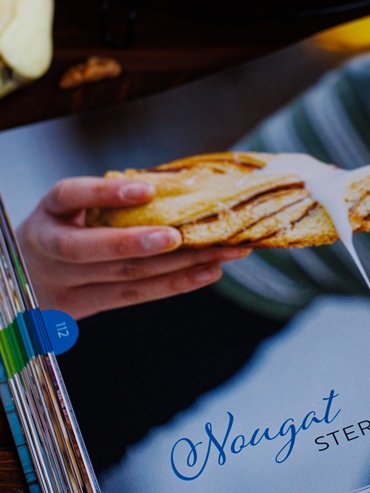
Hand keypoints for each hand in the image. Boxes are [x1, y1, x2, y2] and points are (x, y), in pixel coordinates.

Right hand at [16, 177, 250, 319]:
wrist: (26, 276)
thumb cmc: (66, 229)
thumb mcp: (72, 209)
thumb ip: (109, 200)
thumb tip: (178, 184)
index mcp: (50, 212)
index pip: (70, 195)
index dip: (105, 194)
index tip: (146, 189)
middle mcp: (49, 248)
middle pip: (91, 249)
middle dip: (138, 242)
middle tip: (180, 235)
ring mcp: (63, 283)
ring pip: (122, 276)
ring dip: (177, 265)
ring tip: (218, 252)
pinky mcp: (82, 308)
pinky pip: (133, 297)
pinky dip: (175, 284)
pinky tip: (207, 272)